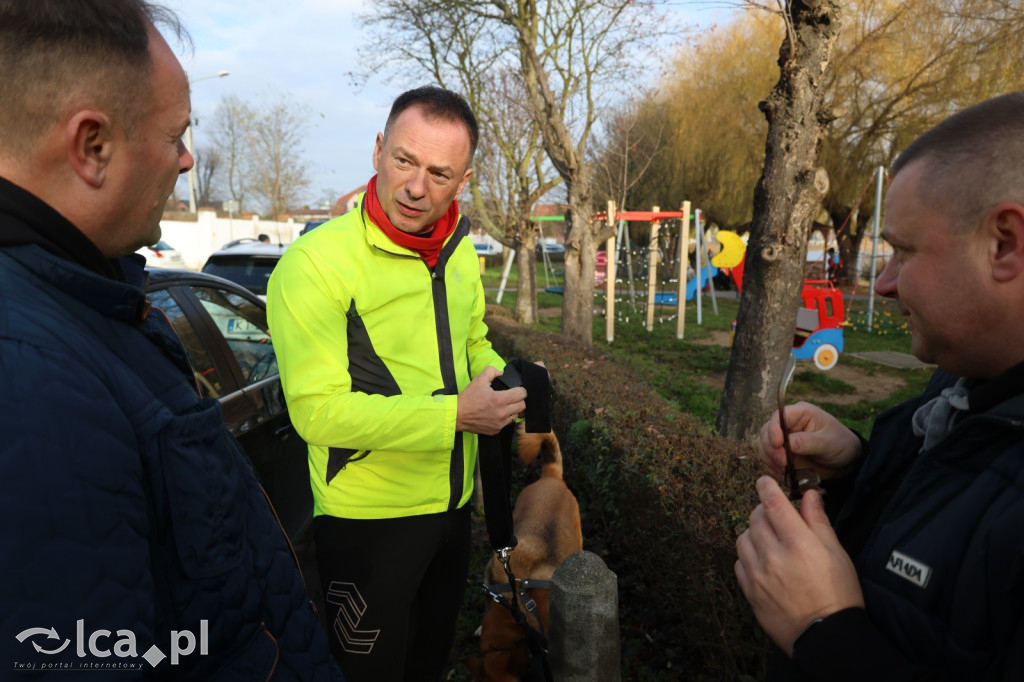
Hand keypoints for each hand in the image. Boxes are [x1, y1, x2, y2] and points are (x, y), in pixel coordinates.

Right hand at [456, 366, 526, 434]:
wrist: (457, 415)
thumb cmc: (468, 398)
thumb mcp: (479, 380)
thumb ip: (492, 371)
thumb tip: (502, 373)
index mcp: (500, 399)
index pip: (522, 394)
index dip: (520, 390)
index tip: (516, 389)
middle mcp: (502, 413)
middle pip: (522, 405)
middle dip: (519, 400)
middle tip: (512, 397)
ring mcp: (499, 423)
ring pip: (516, 415)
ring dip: (513, 410)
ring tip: (504, 406)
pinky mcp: (496, 430)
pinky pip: (507, 424)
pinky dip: (505, 418)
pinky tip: (497, 414)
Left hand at [734, 477, 864, 655]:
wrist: (826, 636)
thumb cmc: (838, 594)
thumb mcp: (836, 553)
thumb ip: (818, 521)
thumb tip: (808, 495)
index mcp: (798, 543)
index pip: (773, 503)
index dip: (766, 487)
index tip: (763, 481)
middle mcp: (773, 555)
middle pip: (755, 518)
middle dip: (763, 510)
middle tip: (774, 515)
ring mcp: (758, 574)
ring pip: (743, 537)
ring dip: (753, 532)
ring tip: (769, 538)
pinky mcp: (749, 590)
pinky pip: (739, 561)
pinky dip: (748, 554)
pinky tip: (762, 560)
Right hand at [753, 401, 861, 480]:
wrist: (844, 462)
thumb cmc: (840, 444)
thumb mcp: (829, 442)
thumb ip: (809, 442)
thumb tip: (789, 443)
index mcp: (800, 413)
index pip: (778, 417)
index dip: (774, 429)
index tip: (778, 444)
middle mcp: (786, 424)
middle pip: (765, 432)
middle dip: (771, 449)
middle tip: (783, 462)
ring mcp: (781, 439)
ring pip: (761, 446)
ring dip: (769, 459)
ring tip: (784, 469)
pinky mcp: (779, 453)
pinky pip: (766, 459)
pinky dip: (772, 467)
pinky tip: (784, 473)